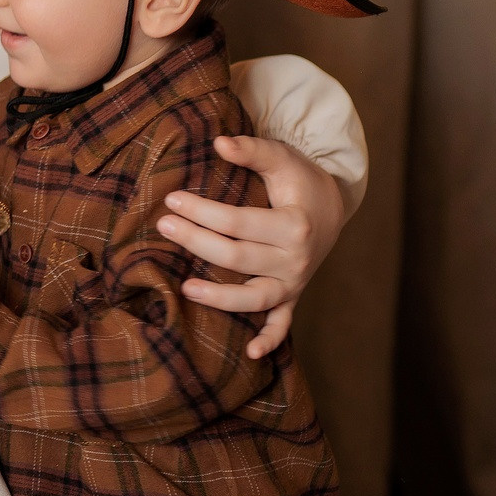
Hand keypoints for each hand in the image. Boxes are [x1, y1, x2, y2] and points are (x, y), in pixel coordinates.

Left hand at [157, 136, 347, 358]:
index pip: (238, 222)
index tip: (172, 200)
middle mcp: (296, 260)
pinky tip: (249, 353)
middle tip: (164, 227)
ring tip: (185, 288)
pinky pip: (282, 324)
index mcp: (294, 225)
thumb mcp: (282, 158)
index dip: (202, 212)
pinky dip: (270, 341)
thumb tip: (218, 142)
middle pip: (238, 258)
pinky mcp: (292, 296)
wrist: (332, 209)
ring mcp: (294, 282)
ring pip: (255, 299)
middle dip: (197, 243)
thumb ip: (252, 150)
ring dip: (220, 299)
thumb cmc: (299, 181)